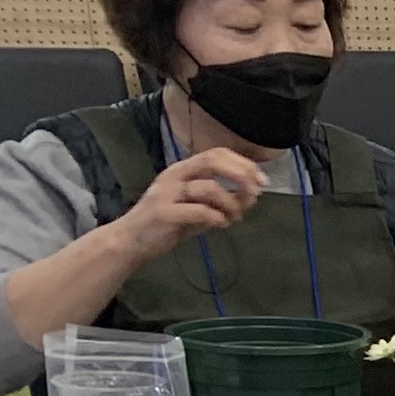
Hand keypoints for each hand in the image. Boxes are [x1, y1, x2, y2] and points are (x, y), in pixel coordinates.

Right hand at [125, 146, 267, 252]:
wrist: (132, 241)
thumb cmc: (169, 224)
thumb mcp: (201, 210)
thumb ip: (224, 201)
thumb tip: (253, 195)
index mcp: (183, 171)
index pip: (215, 154)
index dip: (242, 164)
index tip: (262, 180)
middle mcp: (174, 176)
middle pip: (211, 160)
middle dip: (240, 174)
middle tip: (256, 191)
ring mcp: (167, 193)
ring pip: (209, 187)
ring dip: (231, 203)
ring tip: (234, 218)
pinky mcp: (164, 213)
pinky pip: (199, 210)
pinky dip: (217, 217)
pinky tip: (221, 224)